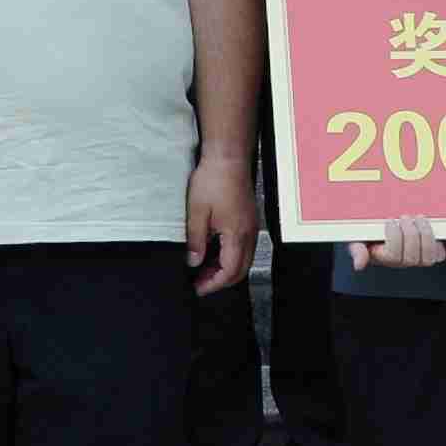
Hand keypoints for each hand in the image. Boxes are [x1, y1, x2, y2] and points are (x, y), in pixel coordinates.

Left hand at [184, 147, 257, 295]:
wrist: (228, 157)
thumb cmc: (214, 179)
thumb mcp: (197, 212)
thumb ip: (196, 240)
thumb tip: (194, 261)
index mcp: (237, 234)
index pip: (229, 271)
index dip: (213, 284)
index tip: (198, 288)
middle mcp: (249, 233)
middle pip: (240, 269)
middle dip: (220, 280)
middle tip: (200, 282)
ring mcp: (251, 226)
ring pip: (244, 259)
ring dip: (226, 269)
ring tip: (205, 269)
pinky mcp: (249, 219)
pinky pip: (244, 246)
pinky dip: (231, 256)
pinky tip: (215, 252)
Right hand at [361, 213, 445, 269]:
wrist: (389, 228)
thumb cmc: (372, 234)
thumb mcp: (359, 239)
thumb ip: (357, 251)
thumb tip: (359, 265)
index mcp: (385, 258)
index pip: (392, 255)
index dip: (393, 237)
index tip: (389, 220)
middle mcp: (403, 261)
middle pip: (411, 257)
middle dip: (409, 234)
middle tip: (404, 217)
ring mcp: (419, 259)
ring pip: (427, 257)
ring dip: (424, 235)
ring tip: (418, 219)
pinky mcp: (433, 254)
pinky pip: (439, 254)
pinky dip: (436, 241)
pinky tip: (427, 227)